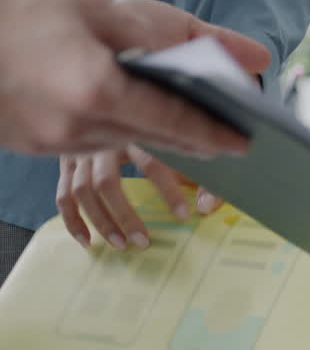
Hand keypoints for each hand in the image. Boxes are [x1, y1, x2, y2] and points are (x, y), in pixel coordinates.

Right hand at [0, 0, 270, 154]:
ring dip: (152, 134)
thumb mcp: (98, 7)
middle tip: (227, 135)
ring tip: (186, 120)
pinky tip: (127, 112)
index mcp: (93, 90)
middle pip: (149, 139)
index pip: (172, 121)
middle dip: (191, 139)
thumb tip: (241, 56)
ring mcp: (44, 141)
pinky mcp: (24, 143)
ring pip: (117, 143)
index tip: (245, 140)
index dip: (213, 132)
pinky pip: (85, 141)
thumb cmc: (20, 2)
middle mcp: (70, 126)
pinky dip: (114, 129)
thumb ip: (168, 35)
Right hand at [56, 146, 222, 249]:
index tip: (183, 215)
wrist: (112, 104)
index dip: (168, 191)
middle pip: (106, 182)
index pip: (151, 163)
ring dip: (101, 221)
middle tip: (144, 242)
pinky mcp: (66, 163)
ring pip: (82, 191)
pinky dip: (73, 220)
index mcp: (136, 131)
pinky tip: (87, 241)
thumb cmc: (158, 133)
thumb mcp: (183, 149)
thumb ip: (200, 178)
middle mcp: (103, 141)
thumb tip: (206, 208)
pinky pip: (63, 195)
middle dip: (126, 216)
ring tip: (121, 244)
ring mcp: (80, 152)